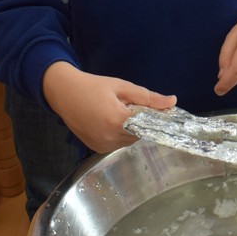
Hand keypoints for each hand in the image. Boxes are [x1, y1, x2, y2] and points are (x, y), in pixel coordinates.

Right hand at [42, 63, 175, 152]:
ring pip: (129, 140)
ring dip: (130, 129)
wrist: (63, 93)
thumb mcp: (122, 87)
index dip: (155, 118)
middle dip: (140, 121)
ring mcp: (102, 146)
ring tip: (116, 112)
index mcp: (117, 121)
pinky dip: (119, 134)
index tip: (159, 111)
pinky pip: (117, 144)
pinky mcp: (96, 149)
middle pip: (139, 134)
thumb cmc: (92, 86)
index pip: (148, 126)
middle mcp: (110, 138)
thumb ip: (148, 97)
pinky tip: (108, 120)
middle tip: (129, 105)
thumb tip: (172, 101)